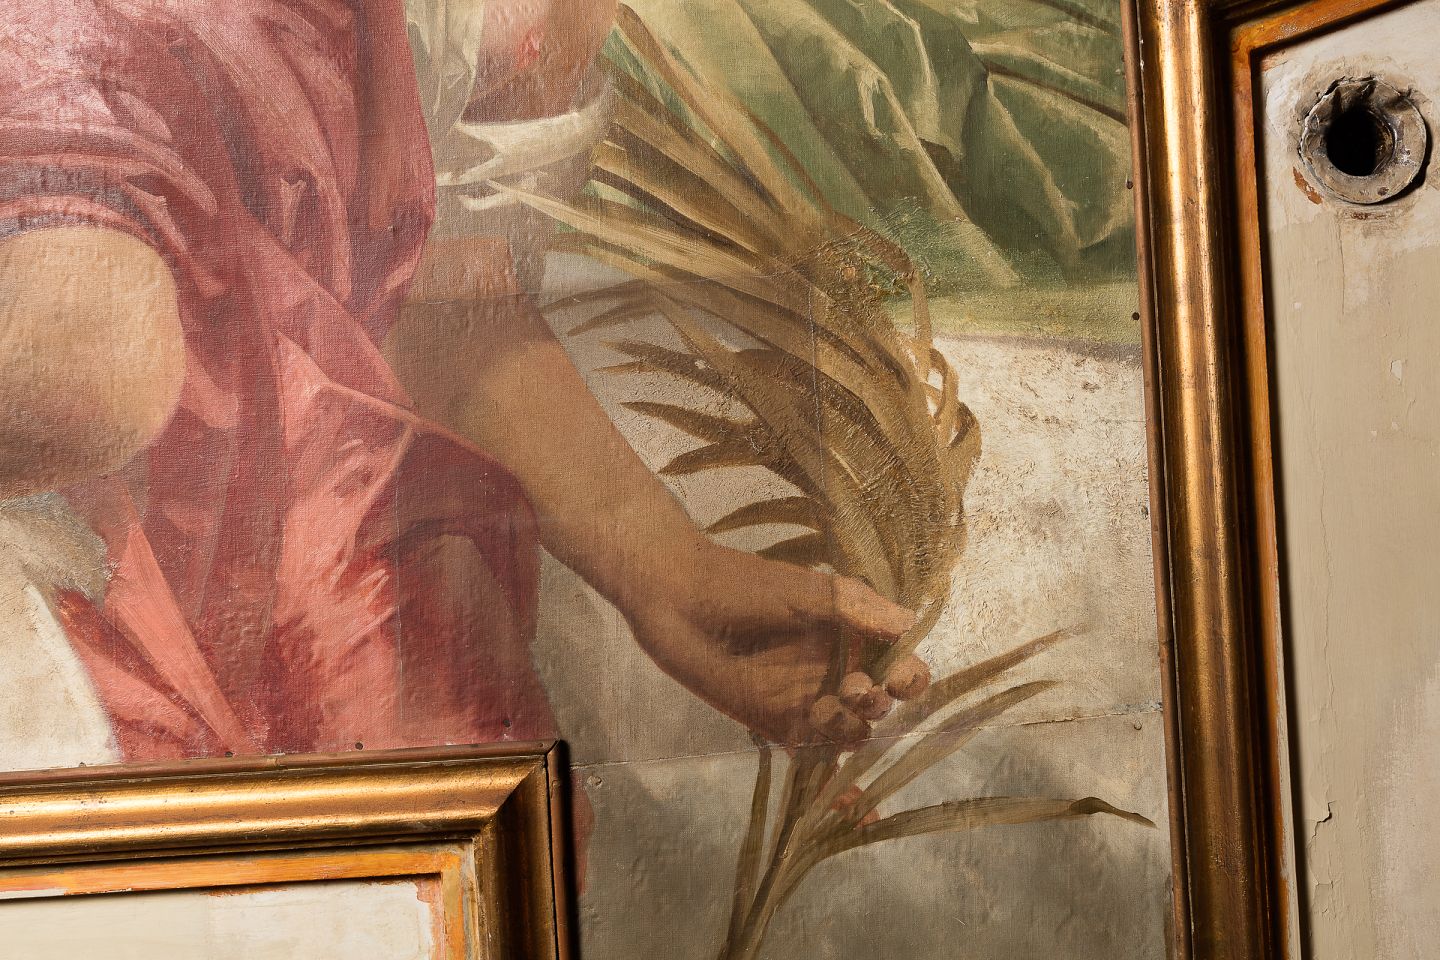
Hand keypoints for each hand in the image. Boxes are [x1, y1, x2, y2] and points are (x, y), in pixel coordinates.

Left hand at [622, 538, 930, 745]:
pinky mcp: (776, 723)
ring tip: (826, 704)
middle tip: (852, 686)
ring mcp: (807, 698)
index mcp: (853, 635)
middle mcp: (836, 669)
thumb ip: (862, 610)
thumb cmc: (745, 585)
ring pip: (852, 733)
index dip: (910, 679)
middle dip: (877, 701)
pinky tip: (833, 769)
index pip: (902, 667)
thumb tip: (912, 625)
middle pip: (882, 705)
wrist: (680, 600)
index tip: (898, 680)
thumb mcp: (812, 592)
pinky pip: (813, 753)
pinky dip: (829, 770)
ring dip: (851, 727)